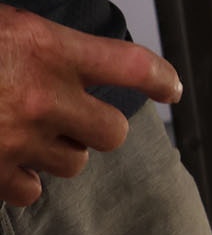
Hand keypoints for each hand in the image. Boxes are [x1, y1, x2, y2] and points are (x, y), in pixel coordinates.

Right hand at [0, 5, 182, 206]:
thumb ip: (32, 43)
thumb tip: (51, 57)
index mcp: (43, 46)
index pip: (129, 63)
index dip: (159, 78)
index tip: (171, 88)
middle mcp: (41, 95)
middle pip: (112, 131)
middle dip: (96, 127)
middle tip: (71, 117)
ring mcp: (18, 138)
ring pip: (74, 163)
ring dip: (56, 152)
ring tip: (21, 131)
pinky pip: (31, 191)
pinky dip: (20, 180)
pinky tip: (1, 160)